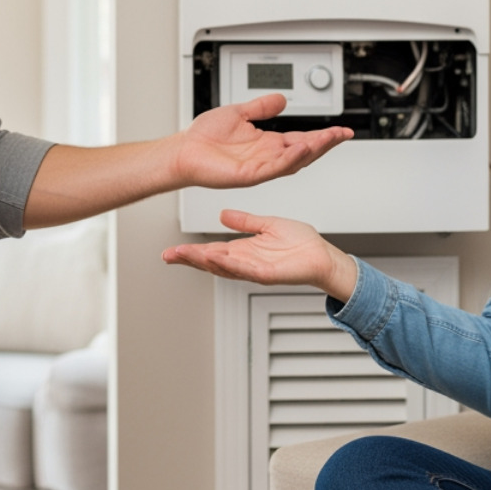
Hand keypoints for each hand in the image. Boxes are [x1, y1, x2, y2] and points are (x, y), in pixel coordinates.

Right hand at [161, 209, 358, 301]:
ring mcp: (255, 270)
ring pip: (223, 267)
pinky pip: (246, 269)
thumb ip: (245, 221)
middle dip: (188, 259)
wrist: (323, 256)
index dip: (191, 252)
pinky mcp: (268, 274)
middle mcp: (245, 262)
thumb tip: (223, 215)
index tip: (171, 250)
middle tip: (167, 255)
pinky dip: (230, 264)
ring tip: (184, 255)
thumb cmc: (301, 243)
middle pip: (210, 263)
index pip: (211, 252)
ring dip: (203, 262)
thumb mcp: (267, 225)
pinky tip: (216, 258)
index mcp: (243, 250)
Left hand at [174, 94, 351, 190]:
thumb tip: (281, 99)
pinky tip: (299, 147)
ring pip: (293, 161)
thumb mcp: (239, 113)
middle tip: (343, 134)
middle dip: (325, 143)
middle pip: (304, 152)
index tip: (341, 130)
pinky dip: (288, 158)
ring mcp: (259, 168)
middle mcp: (267, 157)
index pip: (302, 139)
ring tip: (328, 139)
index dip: (323, 135)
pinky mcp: (248, 175)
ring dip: (312, 150)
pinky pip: (273, 168)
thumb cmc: (204, 137)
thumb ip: (261, 107)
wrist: (183, 151)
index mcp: (268, 144)